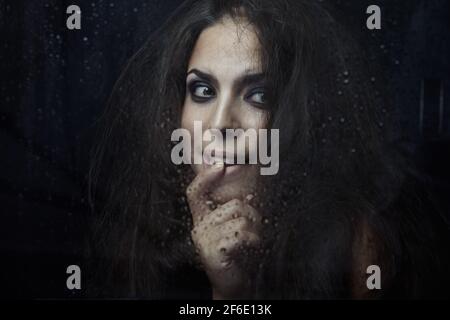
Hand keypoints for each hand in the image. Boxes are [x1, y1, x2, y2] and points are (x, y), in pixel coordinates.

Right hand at [186, 163, 262, 298]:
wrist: (233, 283)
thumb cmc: (236, 253)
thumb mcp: (232, 227)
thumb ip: (233, 209)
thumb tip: (244, 183)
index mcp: (202, 218)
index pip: (195, 192)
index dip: (206, 177)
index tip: (220, 165)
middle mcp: (200, 227)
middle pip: (233, 205)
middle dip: (252, 215)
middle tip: (254, 229)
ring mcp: (205, 239)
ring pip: (240, 219)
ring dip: (254, 230)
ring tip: (251, 242)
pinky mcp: (213, 251)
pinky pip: (241, 234)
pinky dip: (253, 240)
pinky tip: (251, 248)